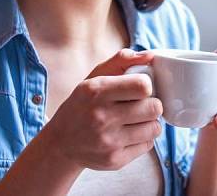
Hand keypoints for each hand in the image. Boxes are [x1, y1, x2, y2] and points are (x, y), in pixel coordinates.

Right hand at [44, 49, 163, 169]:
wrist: (61, 143)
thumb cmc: (82, 105)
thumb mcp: (94, 78)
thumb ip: (121, 61)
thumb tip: (150, 56)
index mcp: (96, 91)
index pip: (143, 86)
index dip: (147, 86)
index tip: (140, 89)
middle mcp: (101, 117)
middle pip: (154, 108)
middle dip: (152, 104)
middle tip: (143, 105)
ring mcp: (108, 141)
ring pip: (155, 128)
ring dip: (150, 122)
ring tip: (137, 119)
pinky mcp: (114, 160)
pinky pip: (148, 145)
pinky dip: (144, 138)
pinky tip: (130, 134)